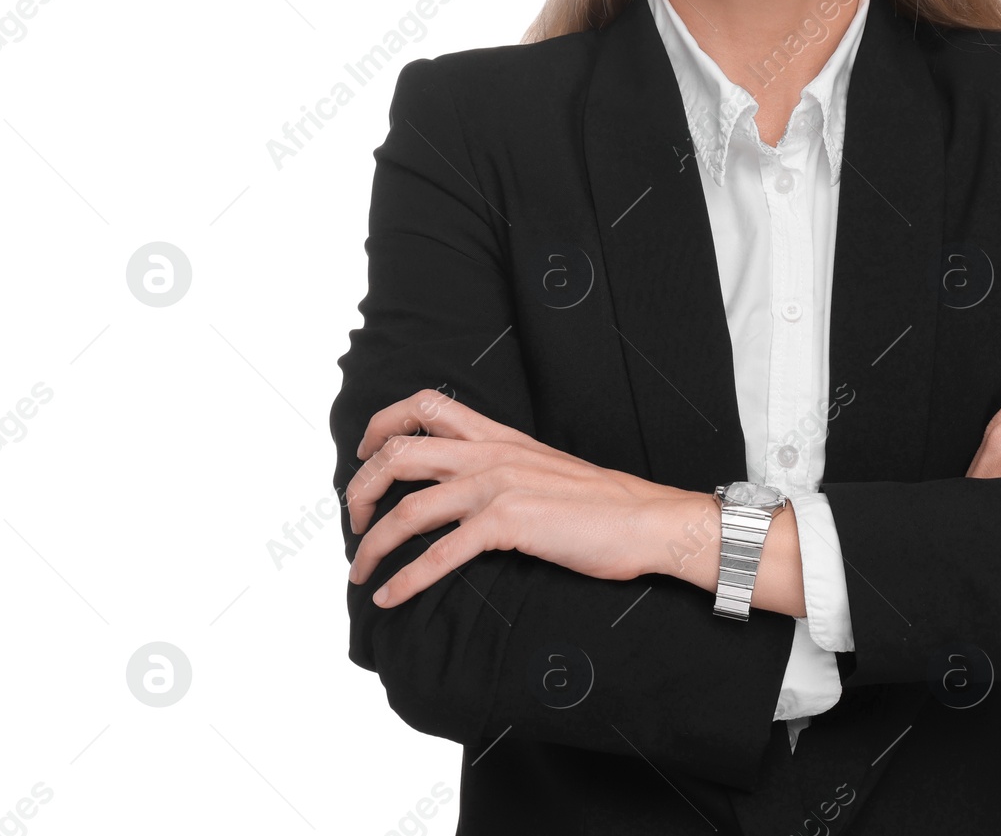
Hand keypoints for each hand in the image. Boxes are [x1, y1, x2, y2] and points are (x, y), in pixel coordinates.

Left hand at [345, 389, 687, 606]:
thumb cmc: (599, 504)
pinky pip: (440, 552)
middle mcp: (491, 453)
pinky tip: (390, 597)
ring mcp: (498, 485)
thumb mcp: (543, 469)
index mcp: (499, 437)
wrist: (646, 519)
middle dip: (361, 488)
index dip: (382, 425)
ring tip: (359, 570)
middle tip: (354, 521)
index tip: (364, 456)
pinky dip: (407, 578)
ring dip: (371, 543)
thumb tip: (463, 494)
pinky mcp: (509, 522)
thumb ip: (502, 469)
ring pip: (409, 506)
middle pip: (399, 451)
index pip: (426, 404)